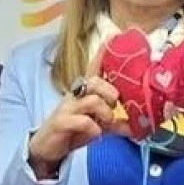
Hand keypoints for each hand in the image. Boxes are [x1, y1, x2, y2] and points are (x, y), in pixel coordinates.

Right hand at [28, 49, 129, 177]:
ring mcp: (66, 108)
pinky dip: (94, 129)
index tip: (112, 36)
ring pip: (91, 100)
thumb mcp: (96, 126)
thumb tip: (136, 127)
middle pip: (94, 81)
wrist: (47, 148)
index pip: (93, 68)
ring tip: (105, 123)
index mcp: (83, 92)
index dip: (102, 53)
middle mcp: (74, 95)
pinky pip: (83, 121)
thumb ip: (114, 124)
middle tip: (115, 105)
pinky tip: (95, 134)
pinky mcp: (60, 122)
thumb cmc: (72, 132)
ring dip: (105, 113)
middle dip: (110, 92)